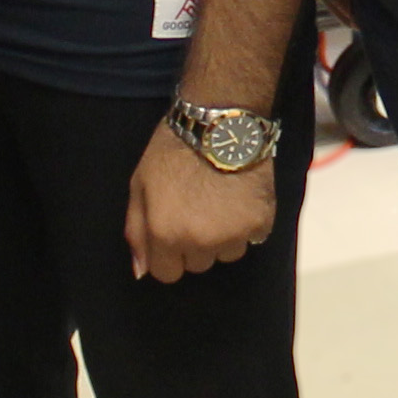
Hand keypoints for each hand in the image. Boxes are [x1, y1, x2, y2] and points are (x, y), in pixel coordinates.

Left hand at [127, 122, 276, 280]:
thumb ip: (136, 230)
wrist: (220, 123)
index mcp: (165, 235)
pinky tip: (240, 198)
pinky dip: (248, 224)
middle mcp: (199, 242)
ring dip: (224, 237)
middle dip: (196, 244)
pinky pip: (253, 238)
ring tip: (221, 201)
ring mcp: (233, 235)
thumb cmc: (173, 150)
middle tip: (198, 209)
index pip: (168, 274)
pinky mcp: (261, 223)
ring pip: (227, 254)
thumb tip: (141, 271)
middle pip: (198, 265)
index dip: (169, 252)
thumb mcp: (140, 185)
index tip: (175, 229)